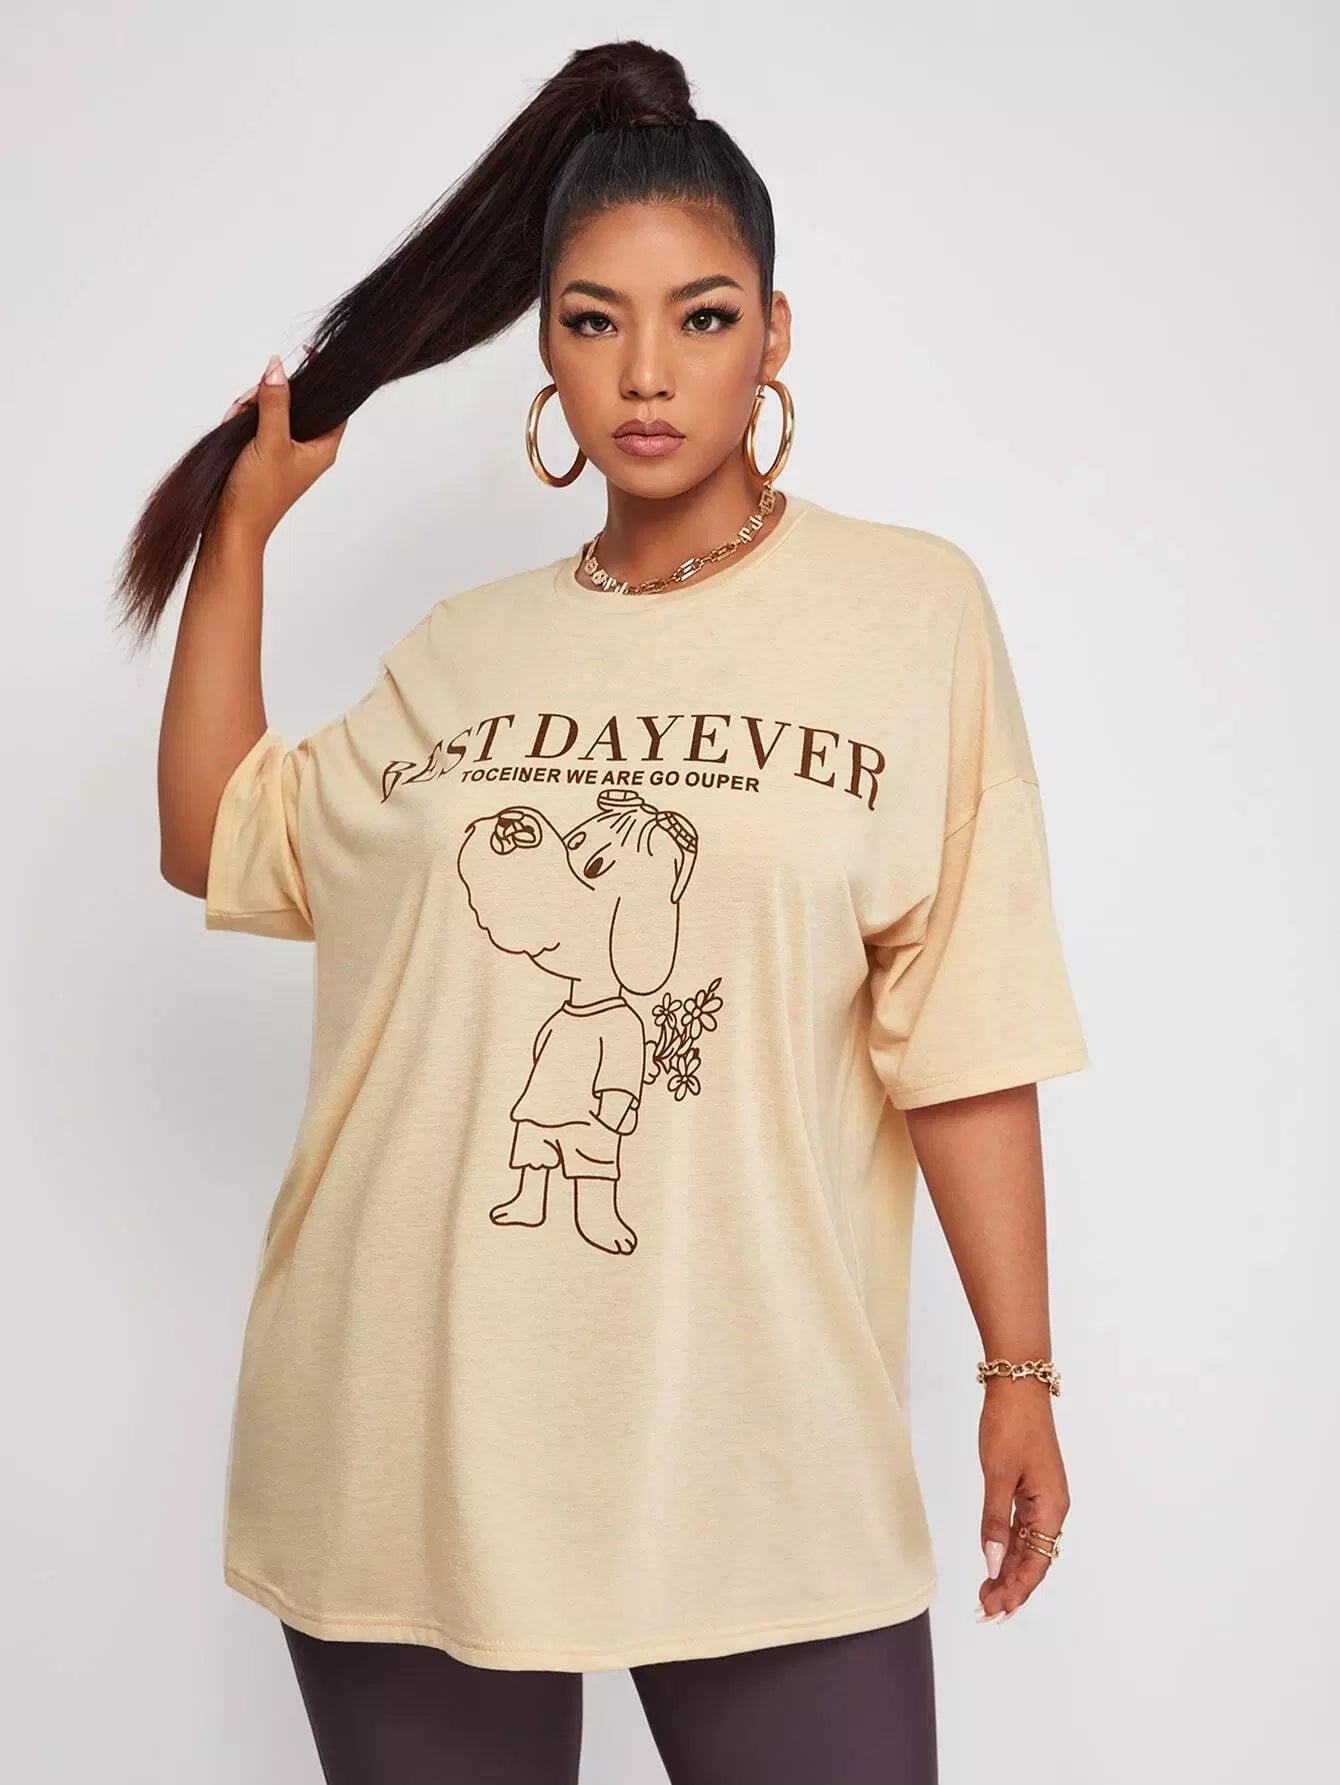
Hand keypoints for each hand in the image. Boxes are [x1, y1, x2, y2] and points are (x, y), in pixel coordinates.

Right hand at [216, 350, 346, 543]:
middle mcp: (308, 447)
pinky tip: (232, 425)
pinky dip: (244, 418)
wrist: (231, 526)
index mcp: (323, 448)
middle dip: (271, 393)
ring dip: (253, 405)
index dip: (323, 379)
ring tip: (237, 418)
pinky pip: (258, 421)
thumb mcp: (269, 441)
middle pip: (299, 400)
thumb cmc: (258, 494)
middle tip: (252, 401)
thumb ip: (276, 403)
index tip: (308, 356)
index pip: (336, 404)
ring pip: (274, 408)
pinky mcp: (265, 452)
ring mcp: (286, 449)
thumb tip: (278, 367)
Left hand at [975, 1379, 1068, 1621]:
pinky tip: (993, 1562)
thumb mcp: (998, 1475)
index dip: (1015, 1591)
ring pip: (1026, 1546)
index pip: (1035, 1563)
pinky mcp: (1030, 1487)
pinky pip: (1020, 1527)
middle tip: (984, 1611)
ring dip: (1007, 1571)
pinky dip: (1006, 1547)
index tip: (993, 1611)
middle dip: (1010, 1588)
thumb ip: (994, 1522)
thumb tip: (992, 1565)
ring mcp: (1042, 1497)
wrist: (1017, 1385)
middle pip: (1033, 1559)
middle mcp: (1051, 1507)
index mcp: (1051, 1507)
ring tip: (986, 1595)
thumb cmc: (1010, 1426)